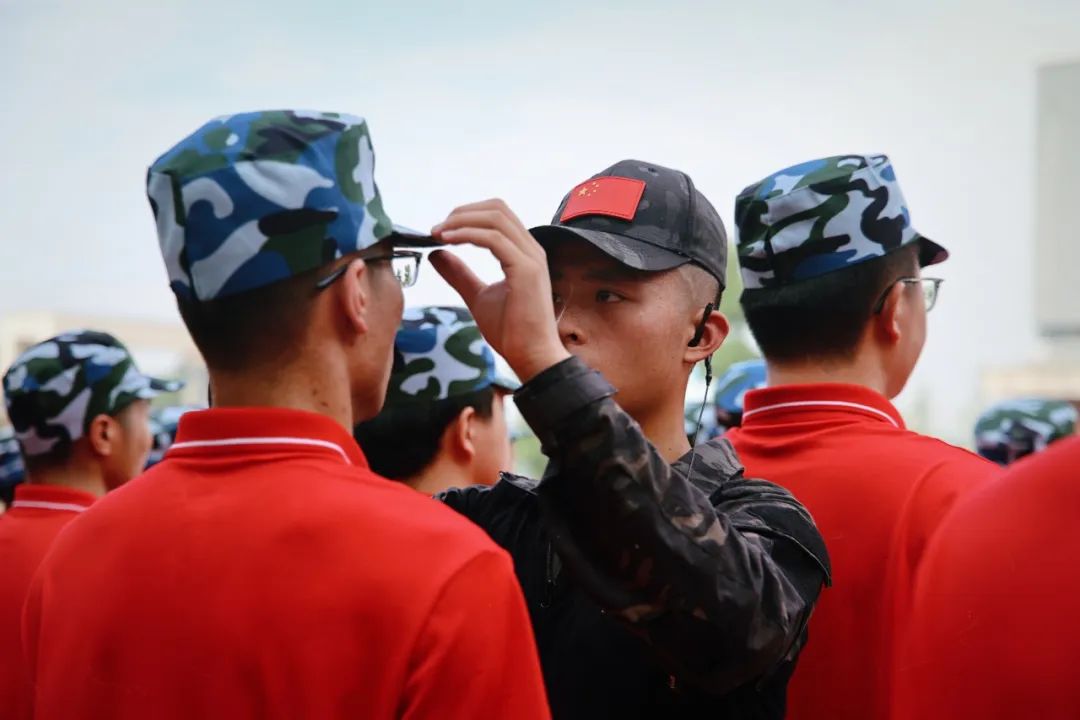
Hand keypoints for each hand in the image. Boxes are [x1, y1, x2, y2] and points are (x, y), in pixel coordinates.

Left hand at [430, 199, 569, 381]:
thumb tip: (436, 254)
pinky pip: (494, 239)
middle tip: (436, 230)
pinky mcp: (526, 270)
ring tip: (438, 234)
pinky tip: (448, 242)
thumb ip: (459, 274)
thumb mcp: (477, 295)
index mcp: (523, 252)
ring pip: (495, 218)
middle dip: (462, 212)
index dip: (466, 215)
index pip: (496, 215)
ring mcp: (531, 258)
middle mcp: (530, 249)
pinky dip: (467, 234)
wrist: (531, 357)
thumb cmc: (512, 331)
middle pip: (496, 208)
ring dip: (461, 221)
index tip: (440, 231)